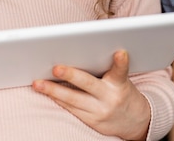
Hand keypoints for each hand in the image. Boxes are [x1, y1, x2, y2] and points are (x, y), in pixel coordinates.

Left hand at [32, 50, 150, 139]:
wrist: (136, 121)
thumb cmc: (122, 91)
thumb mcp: (122, 79)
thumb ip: (108, 68)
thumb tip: (82, 52)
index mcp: (120, 84)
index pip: (120, 71)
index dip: (121, 62)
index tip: (120, 52)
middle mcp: (110, 98)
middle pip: (88, 84)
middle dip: (71, 75)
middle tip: (55, 68)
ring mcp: (100, 111)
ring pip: (73, 99)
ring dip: (53, 90)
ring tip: (38, 83)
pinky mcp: (92, 121)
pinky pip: (71, 109)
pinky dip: (58, 99)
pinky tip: (47, 92)